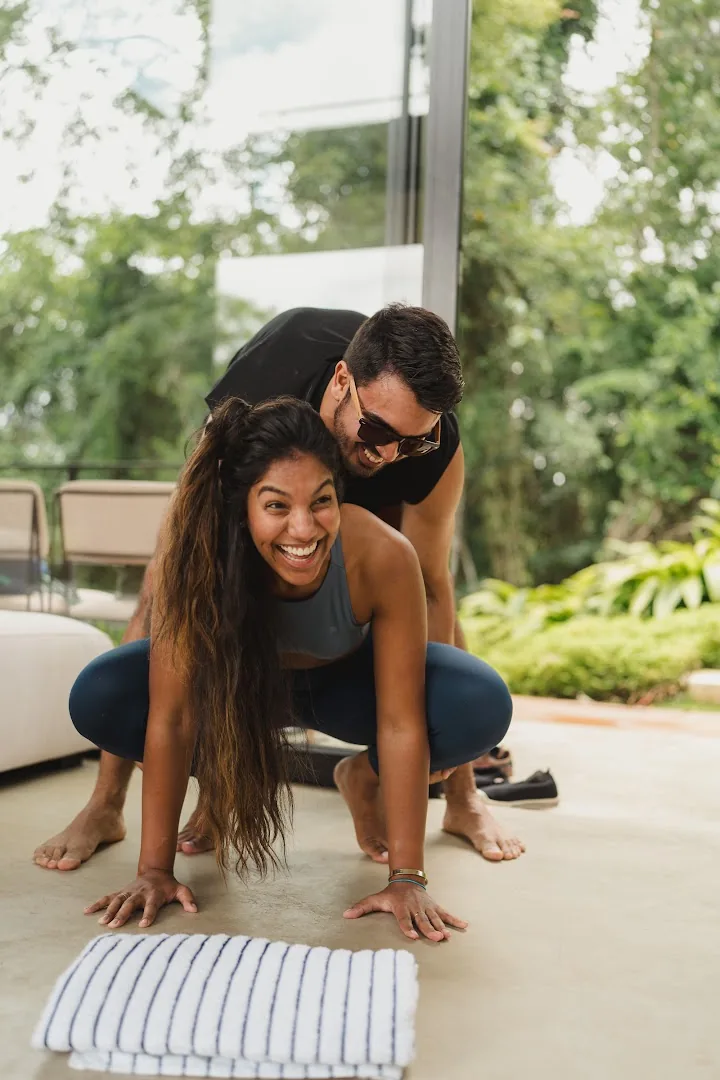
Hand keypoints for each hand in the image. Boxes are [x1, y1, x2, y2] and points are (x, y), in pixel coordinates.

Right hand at [84, 869, 197, 928]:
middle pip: (130, 904)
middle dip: (123, 914)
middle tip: (115, 925)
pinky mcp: (120, 892)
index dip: (148, 915)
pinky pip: (107, 897)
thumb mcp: (181, 890)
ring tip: (102, 922)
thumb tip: (194, 910)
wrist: (155, 871)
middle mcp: (139, 893)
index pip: (152, 906)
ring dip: (109, 911)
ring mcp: (128, 892)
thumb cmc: (168, 886)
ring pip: (117, 901)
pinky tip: (87, 911)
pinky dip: (97, 903)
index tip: (143, 925)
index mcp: (154, 895)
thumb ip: (187, 899)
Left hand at [343, 882, 467, 941]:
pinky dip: (455, 919)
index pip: (404, 919)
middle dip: (429, 929)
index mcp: (401, 907)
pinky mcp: (434, 907)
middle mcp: (415, 907)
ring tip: (447, 937)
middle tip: (436, 938)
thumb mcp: (375, 899)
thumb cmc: (390, 894)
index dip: (407, 927)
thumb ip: (361, 907)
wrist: (406, 879)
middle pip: (422, 920)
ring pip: (435, 918)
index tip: (412, 936)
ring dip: (442, 927)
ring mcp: (426, 907)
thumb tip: (345, 915)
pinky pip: (446, 913)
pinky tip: (464, 925)